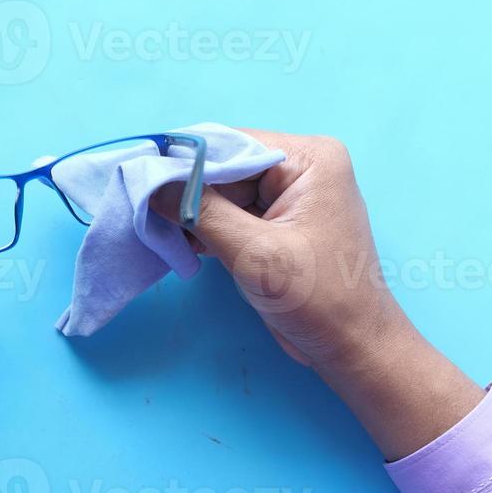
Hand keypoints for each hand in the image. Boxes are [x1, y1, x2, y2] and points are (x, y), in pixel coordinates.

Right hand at [156, 130, 480, 459]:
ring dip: (188, 213)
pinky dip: (202, 229)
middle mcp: (300, 168)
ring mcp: (288, 197)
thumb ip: (201, 212)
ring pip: (221, 192)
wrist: (352, 348)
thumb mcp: (255, 253)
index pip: (232, 144)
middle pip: (224, 166)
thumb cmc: (319, 299)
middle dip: (184, 190)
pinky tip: (175, 242)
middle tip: (139, 209)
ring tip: (153, 229)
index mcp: (309, 159)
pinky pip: (228, 215)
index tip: (138, 176)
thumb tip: (151, 183)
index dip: (183, 161)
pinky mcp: (275, 226)